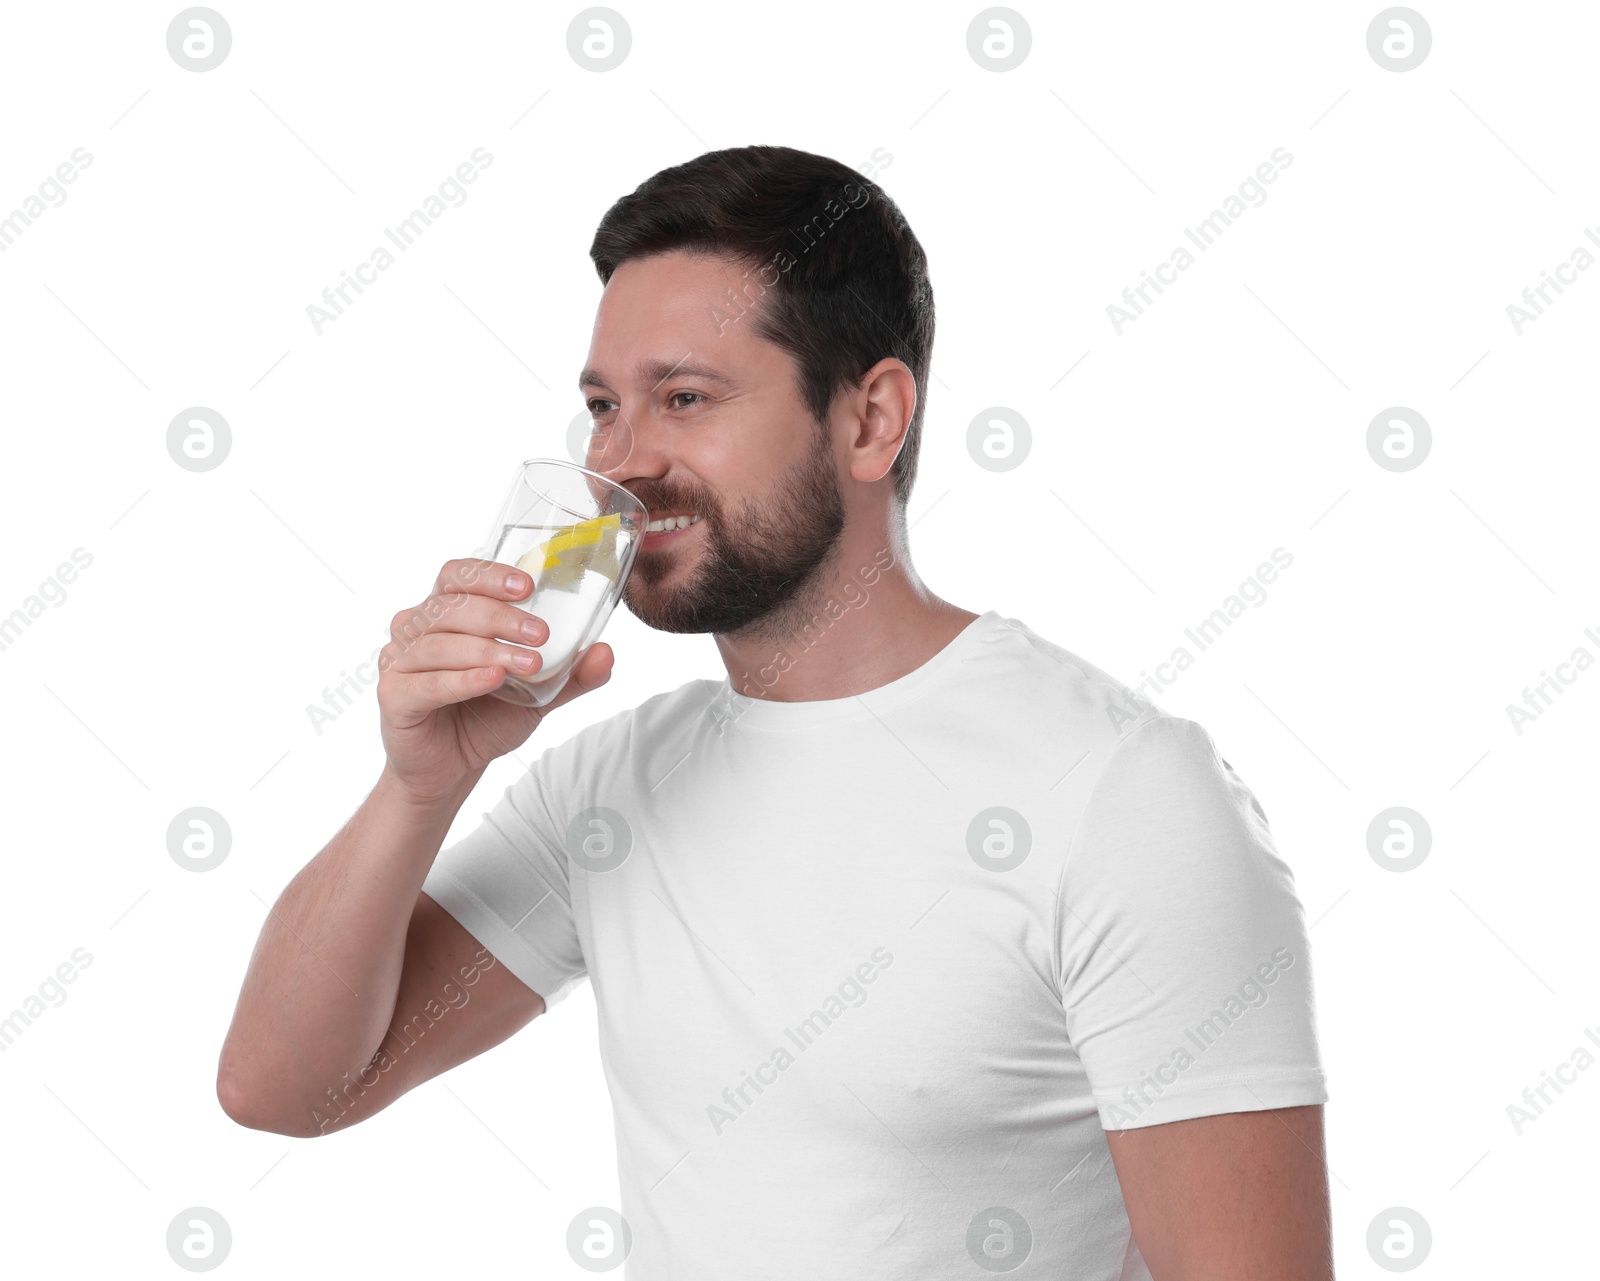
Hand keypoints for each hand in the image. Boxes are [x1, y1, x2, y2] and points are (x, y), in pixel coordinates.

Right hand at [376, 558, 614, 803]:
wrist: (450, 768)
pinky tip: (493, 680)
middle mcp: (416, 629)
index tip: (528, 585)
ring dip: (488, 650)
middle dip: (500, 617)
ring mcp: (400, 661)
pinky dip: (462, 679)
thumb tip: (606, 652)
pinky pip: (427, 682)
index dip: (489, 575)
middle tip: (541, 634)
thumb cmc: (485, 716)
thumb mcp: (538, 694)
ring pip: (440, 643)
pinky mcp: (394, 696)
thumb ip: (570, 675)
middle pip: (452, 606)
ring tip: (528, 664)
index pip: (458, 576)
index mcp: (446, 613)